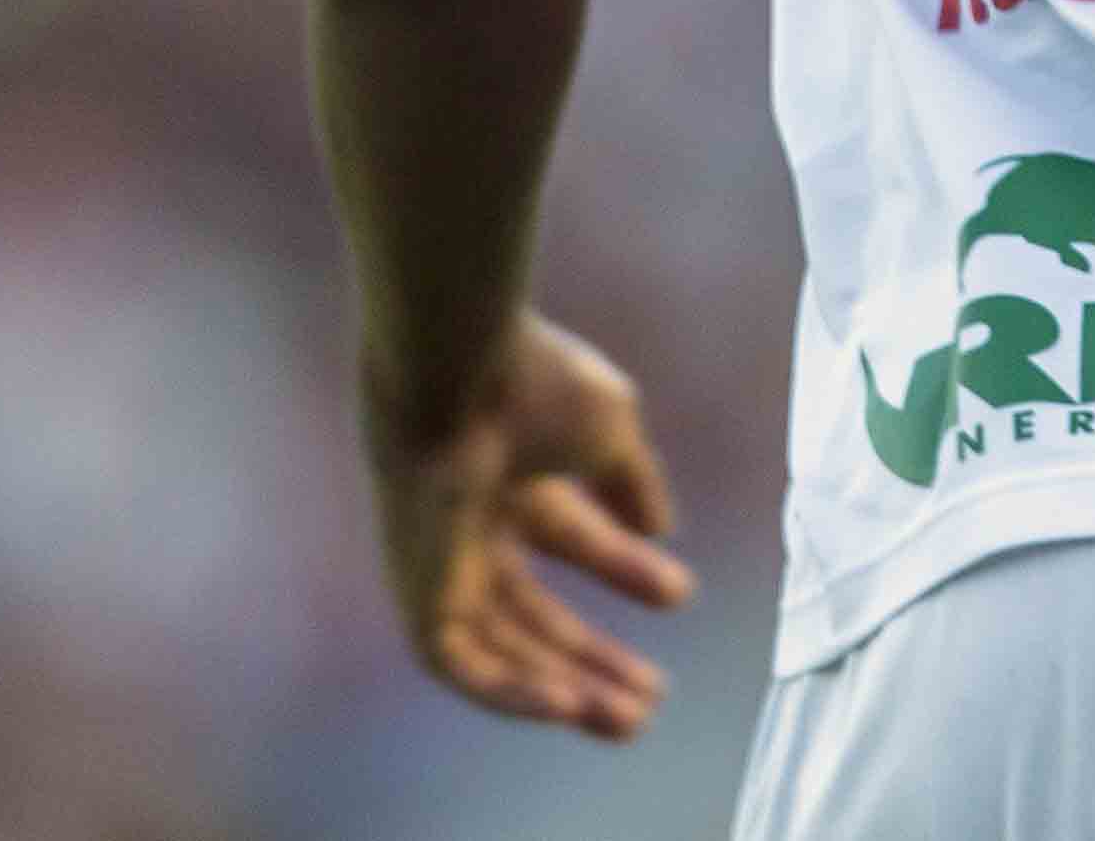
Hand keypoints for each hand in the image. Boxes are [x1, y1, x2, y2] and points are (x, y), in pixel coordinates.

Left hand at [361, 311, 695, 733]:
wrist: (457, 373)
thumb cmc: (534, 386)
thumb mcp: (609, 429)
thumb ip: (632, 481)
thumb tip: (660, 529)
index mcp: (512, 471)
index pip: (568, 534)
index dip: (622, 566)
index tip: (678, 593)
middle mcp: (470, 522)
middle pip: (531, 611)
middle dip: (591, 655)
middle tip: (650, 697)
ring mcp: (439, 561)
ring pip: (500, 648)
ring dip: (561, 687)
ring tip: (626, 721)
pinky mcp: (416, 592)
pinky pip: (458, 662)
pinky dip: (508, 689)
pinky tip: (564, 706)